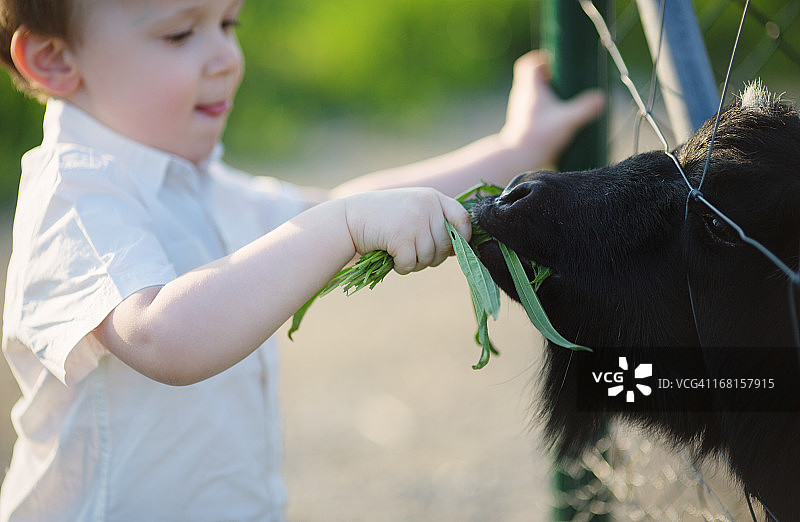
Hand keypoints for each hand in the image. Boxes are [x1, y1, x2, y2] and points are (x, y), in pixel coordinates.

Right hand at [343, 188, 470, 274]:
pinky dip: (402, 267)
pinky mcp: (401, 237)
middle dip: (433, 257)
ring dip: (415, 263)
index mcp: (432, 197)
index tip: (454, 249)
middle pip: (447, 245)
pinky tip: (392, 258)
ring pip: (429, 258)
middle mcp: (427, 207)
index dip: (463, 238)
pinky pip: (411, 264)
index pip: (463, 218)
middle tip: (414, 254)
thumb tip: (460, 249)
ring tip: (400, 253)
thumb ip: (435, 221)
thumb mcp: (412, 209)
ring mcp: (415, 221)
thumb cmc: (383, 218)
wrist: (349, 218)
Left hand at [499, 51, 605, 167]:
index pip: (528, 64)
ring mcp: (520, 109)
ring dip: (546, 93)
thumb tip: (601, 98)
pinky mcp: (522, 122)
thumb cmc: (539, 136)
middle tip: (565, 80)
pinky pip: (531, 108)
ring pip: (531, 93)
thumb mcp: (567, 120)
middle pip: (531, 77)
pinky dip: (542, 107)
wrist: (519, 157)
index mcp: (530, 88)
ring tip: (563, 99)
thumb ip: (585, 108)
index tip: (556, 63)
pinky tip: (556, 116)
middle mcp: (521, 96)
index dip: (541, 59)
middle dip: (548, 75)